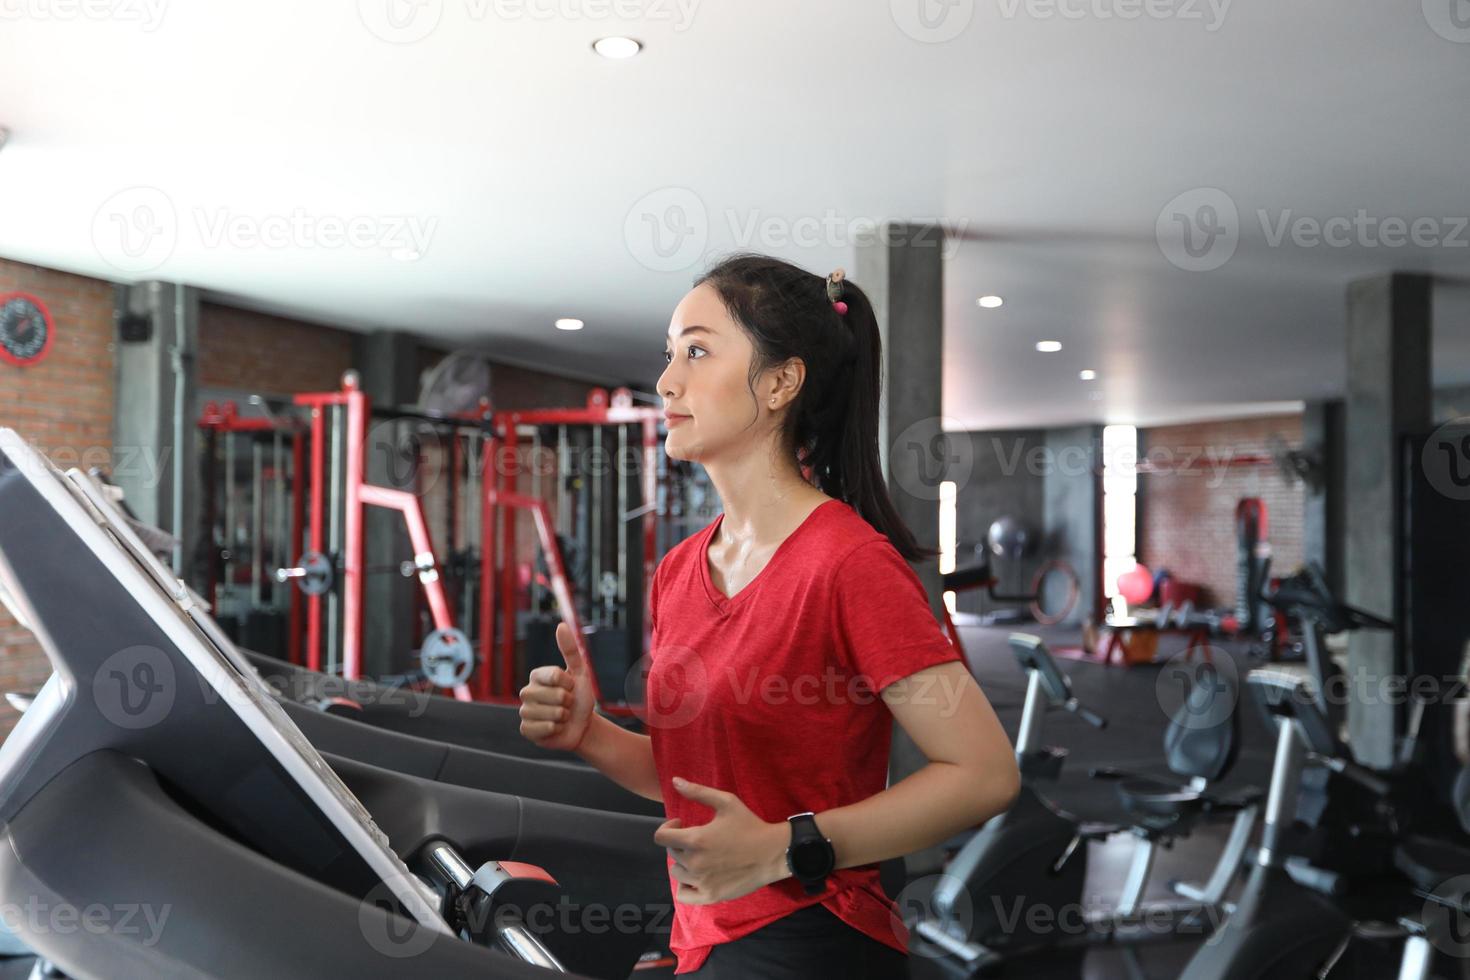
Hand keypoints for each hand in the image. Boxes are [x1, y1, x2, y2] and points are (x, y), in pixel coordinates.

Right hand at [518, 621, 595, 751]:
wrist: (582, 725)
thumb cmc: (579, 697)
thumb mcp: (580, 671)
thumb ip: (570, 649)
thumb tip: (561, 625)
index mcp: (536, 676)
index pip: (555, 675)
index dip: (569, 684)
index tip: (571, 687)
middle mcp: (527, 692)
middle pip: (556, 695)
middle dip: (568, 702)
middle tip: (567, 704)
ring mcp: (525, 711)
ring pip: (551, 714)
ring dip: (563, 717)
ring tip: (562, 717)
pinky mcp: (526, 729)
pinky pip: (543, 729)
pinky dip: (555, 730)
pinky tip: (555, 728)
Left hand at [653, 778, 790, 904]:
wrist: (773, 853)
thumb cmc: (750, 825)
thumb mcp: (726, 802)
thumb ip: (698, 792)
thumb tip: (675, 781)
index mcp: (696, 839)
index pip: (661, 837)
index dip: (668, 827)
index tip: (681, 823)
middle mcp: (695, 863)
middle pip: (671, 853)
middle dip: (679, 842)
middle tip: (698, 838)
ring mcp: (702, 882)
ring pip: (676, 872)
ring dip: (683, 862)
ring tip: (699, 856)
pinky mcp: (710, 896)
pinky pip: (683, 895)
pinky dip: (684, 886)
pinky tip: (696, 876)